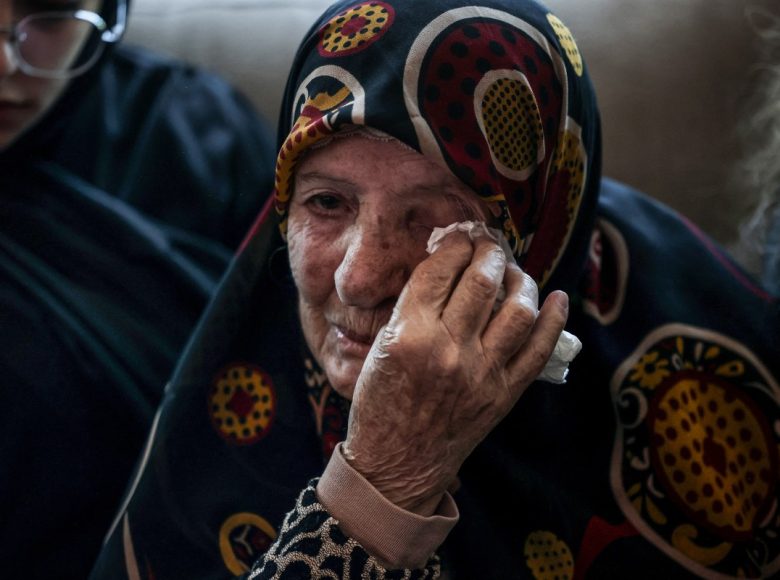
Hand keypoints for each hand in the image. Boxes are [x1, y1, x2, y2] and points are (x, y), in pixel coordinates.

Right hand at [342, 232, 568, 514]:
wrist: (396, 463)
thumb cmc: (380, 402)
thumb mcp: (381, 346)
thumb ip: (413, 307)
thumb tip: (448, 266)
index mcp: (410, 334)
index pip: (440, 269)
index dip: (454, 243)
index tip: (460, 236)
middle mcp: (449, 349)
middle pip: (482, 280)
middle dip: (489, 251)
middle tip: (489, 245)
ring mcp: (481, 373)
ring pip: (519, 309)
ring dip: (522, 280)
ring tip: (514, 273)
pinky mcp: (504, 394)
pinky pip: (540, 350)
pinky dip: (554, 320)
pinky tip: (556, 299)